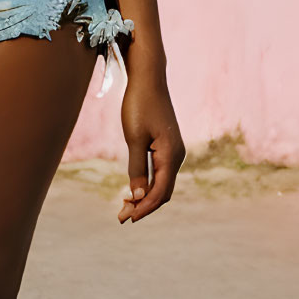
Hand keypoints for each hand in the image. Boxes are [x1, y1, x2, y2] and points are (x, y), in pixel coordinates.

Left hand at [117, 65, 185, 223]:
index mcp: (171, 155)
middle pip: (163, 191)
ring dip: (145, 196)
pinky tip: (134, 188)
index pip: (160, 192)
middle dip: (144, 206)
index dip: (144, 207)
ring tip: (124, 206)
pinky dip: (148, 183)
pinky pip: (160, 172)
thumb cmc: (139, 105)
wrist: (148, 79)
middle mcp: (177, 156)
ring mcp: (173, 151)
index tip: (127, 218)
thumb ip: (137, 168)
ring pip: (162, 183)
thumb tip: (139, 196)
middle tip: (121, 217)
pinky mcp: (167, 145)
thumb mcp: (134, 138)